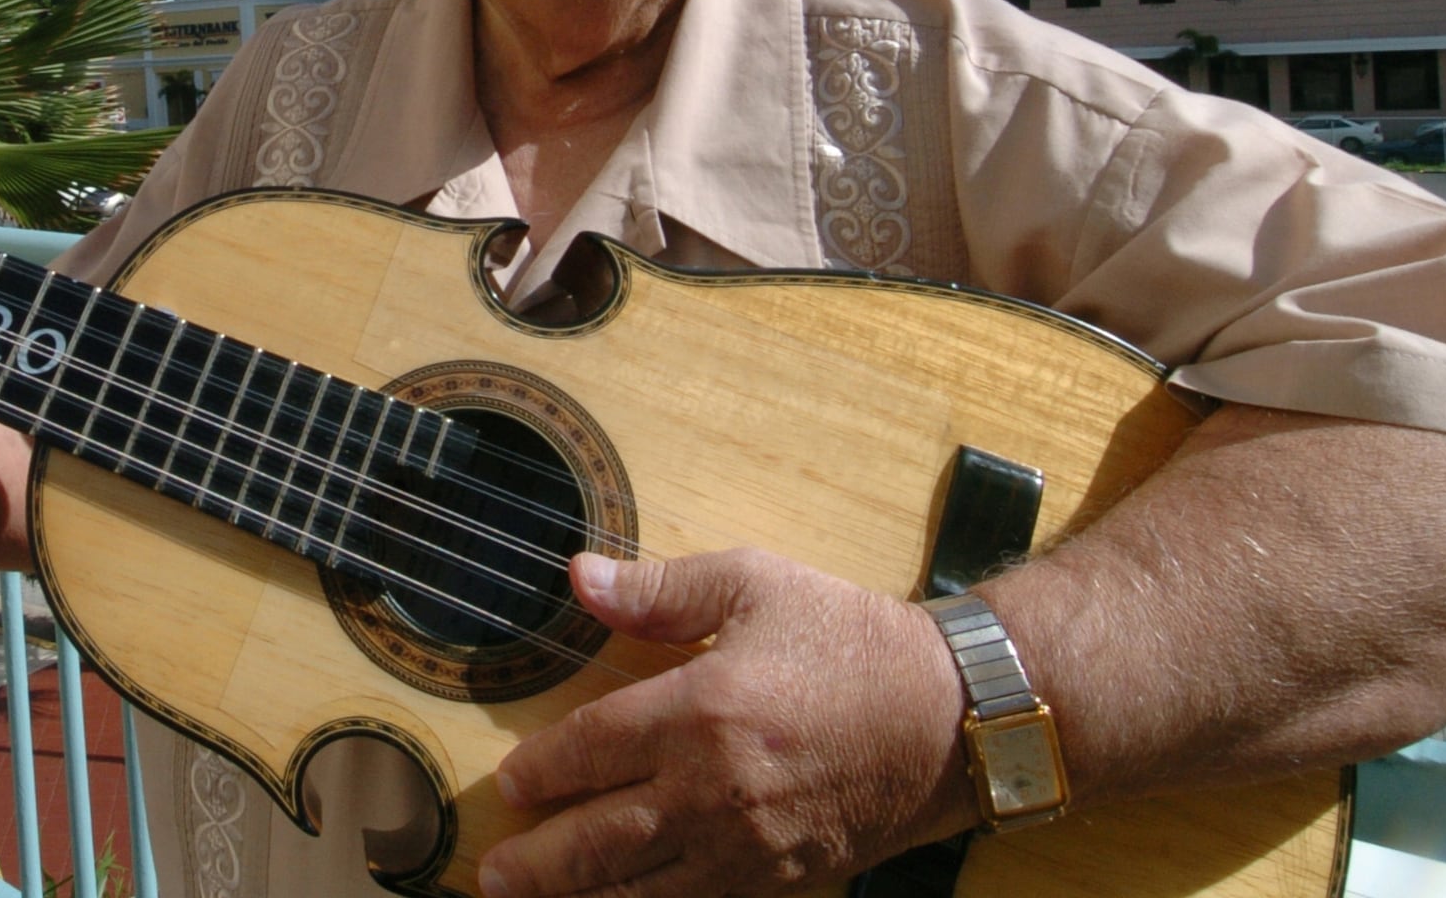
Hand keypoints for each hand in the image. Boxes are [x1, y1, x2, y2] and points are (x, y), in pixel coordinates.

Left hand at [479, 548, 973, 897]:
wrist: (952, 716)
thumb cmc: (852, 642)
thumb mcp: (755, 585)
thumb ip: (661, 589)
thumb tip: (580, 578)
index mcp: (702, 709)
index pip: (592, 749)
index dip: (543, 770)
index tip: (510, 783)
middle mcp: (716, 788)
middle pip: (601, 839)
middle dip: (538, 862)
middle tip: (493, 873)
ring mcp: (750, 845)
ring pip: (642, 889)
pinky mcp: (783, 880)